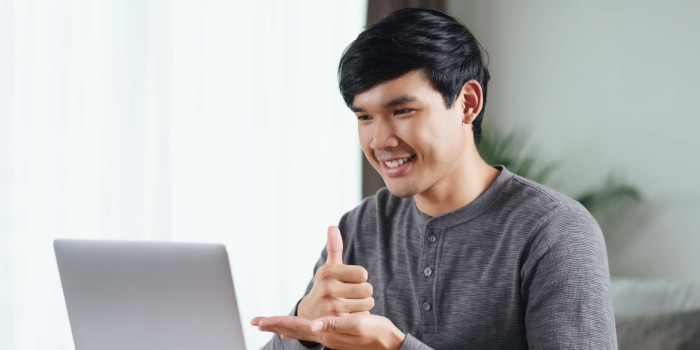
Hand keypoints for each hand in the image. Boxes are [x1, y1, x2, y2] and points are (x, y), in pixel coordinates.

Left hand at [251, 313, 405, 349]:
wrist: (389, 344)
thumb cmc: (376, 334)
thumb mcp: (358, 326)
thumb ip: (336, 325)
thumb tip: (315, 324)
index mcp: (327, 333)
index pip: (296, 327)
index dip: (276, 322)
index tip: (257, 320)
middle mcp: (325, 336)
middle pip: (294, 330)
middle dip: (275, 325)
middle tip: (256, 322)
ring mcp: (330, 337)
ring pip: (301, 331)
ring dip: (285, 326)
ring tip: (271, 324)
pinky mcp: (335, 335)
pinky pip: (311, 331)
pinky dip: (299, 329)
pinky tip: (297, 329)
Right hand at [296, 226, 373, 319]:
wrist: (309, 316)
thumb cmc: (325, 287)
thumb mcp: (328, 269)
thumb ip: (334, 248)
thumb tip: (332, 227)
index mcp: (328, 272)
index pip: (362, 273)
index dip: (359, 278)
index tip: (350, 282)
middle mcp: (328, 288)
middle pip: (367, 289)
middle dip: (363, 292)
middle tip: (351, 295)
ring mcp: (332, 306)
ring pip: (368, 303)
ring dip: (363, 305)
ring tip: (350, 305)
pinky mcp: (337, 322)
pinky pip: (362, 316)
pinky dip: (359, 316)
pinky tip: (348, 316)